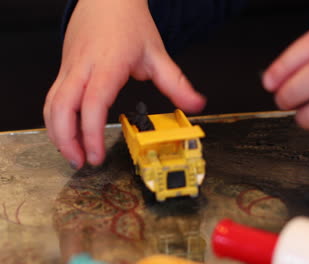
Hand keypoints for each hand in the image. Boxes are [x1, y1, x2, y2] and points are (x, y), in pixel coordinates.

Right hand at [44, 0, 205, 168]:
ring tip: (72, 152)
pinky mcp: (64, 68)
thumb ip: (176, 83)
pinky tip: (68, 130)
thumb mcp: (157, 53)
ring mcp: (69, 67)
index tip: (97, 155)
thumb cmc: (129, 22)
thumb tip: (195, 105)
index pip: (92, 104)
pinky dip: (56, 118)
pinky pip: (53, 97)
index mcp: (107, 65)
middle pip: (60, 108)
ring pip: (51, 104)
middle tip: (81, 162)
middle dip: (67, 140)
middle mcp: (83, 68)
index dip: (91, 133)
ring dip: (57, 133)